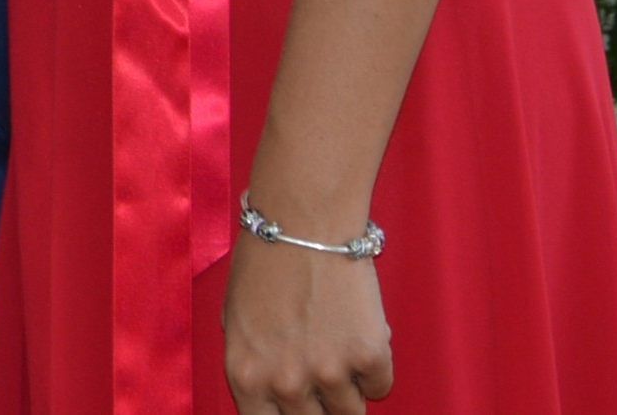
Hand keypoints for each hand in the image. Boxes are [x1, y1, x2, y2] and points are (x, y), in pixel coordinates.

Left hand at [222, 234, 391, 413]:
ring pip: (352, 413)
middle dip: (320, 406)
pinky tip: (358, 333)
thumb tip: (270, 398)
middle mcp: (286, 383)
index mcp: (246, 376)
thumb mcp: (236, 320)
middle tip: (321, 375)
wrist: (303, 222)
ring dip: (349, 388)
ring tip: (338, 348)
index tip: (299, 408)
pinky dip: (374, 367)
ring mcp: (329, 373)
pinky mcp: (368, 356)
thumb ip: (253, 366)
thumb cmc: (263, 263)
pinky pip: (380, 385)